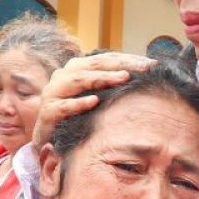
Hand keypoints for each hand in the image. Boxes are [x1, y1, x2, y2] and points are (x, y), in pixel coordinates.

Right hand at [32, 52, 155, 148]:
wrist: (48, 140)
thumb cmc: (77, 117)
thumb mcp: (95, 97)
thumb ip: (111, 85)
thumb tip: (144, 76)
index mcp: (76, 69)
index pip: (104, 58)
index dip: (128, 59)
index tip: (152, 64)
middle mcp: (63, 76)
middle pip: (94, 64)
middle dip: (120, 64)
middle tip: (144, 68)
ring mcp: (53, 93)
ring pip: (78, 80)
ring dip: (102, 78)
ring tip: (124, 78)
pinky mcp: (47, 113)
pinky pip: (64, 106)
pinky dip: (79, 103)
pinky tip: (95, 101)